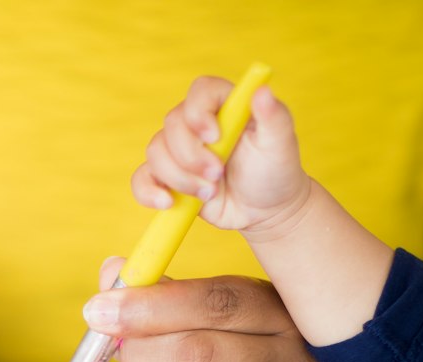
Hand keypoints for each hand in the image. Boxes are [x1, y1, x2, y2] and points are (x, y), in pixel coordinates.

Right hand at [132, 80, 309, 237]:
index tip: (214, 137)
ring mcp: (179, 151)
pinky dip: (148, 191)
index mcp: (224, 105)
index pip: (199, 92)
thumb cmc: (276, 171)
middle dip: (191, 155)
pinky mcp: (168, 177)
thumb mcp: (281, 143)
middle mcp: (197, 124)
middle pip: (172, 125)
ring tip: (209, 193)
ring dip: (179, 177)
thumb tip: (262, 90)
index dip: (198, 112)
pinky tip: (168, 202)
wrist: (266, 209)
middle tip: (217, 175)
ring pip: (155, 152)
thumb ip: (274, 116)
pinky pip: (142, 179)